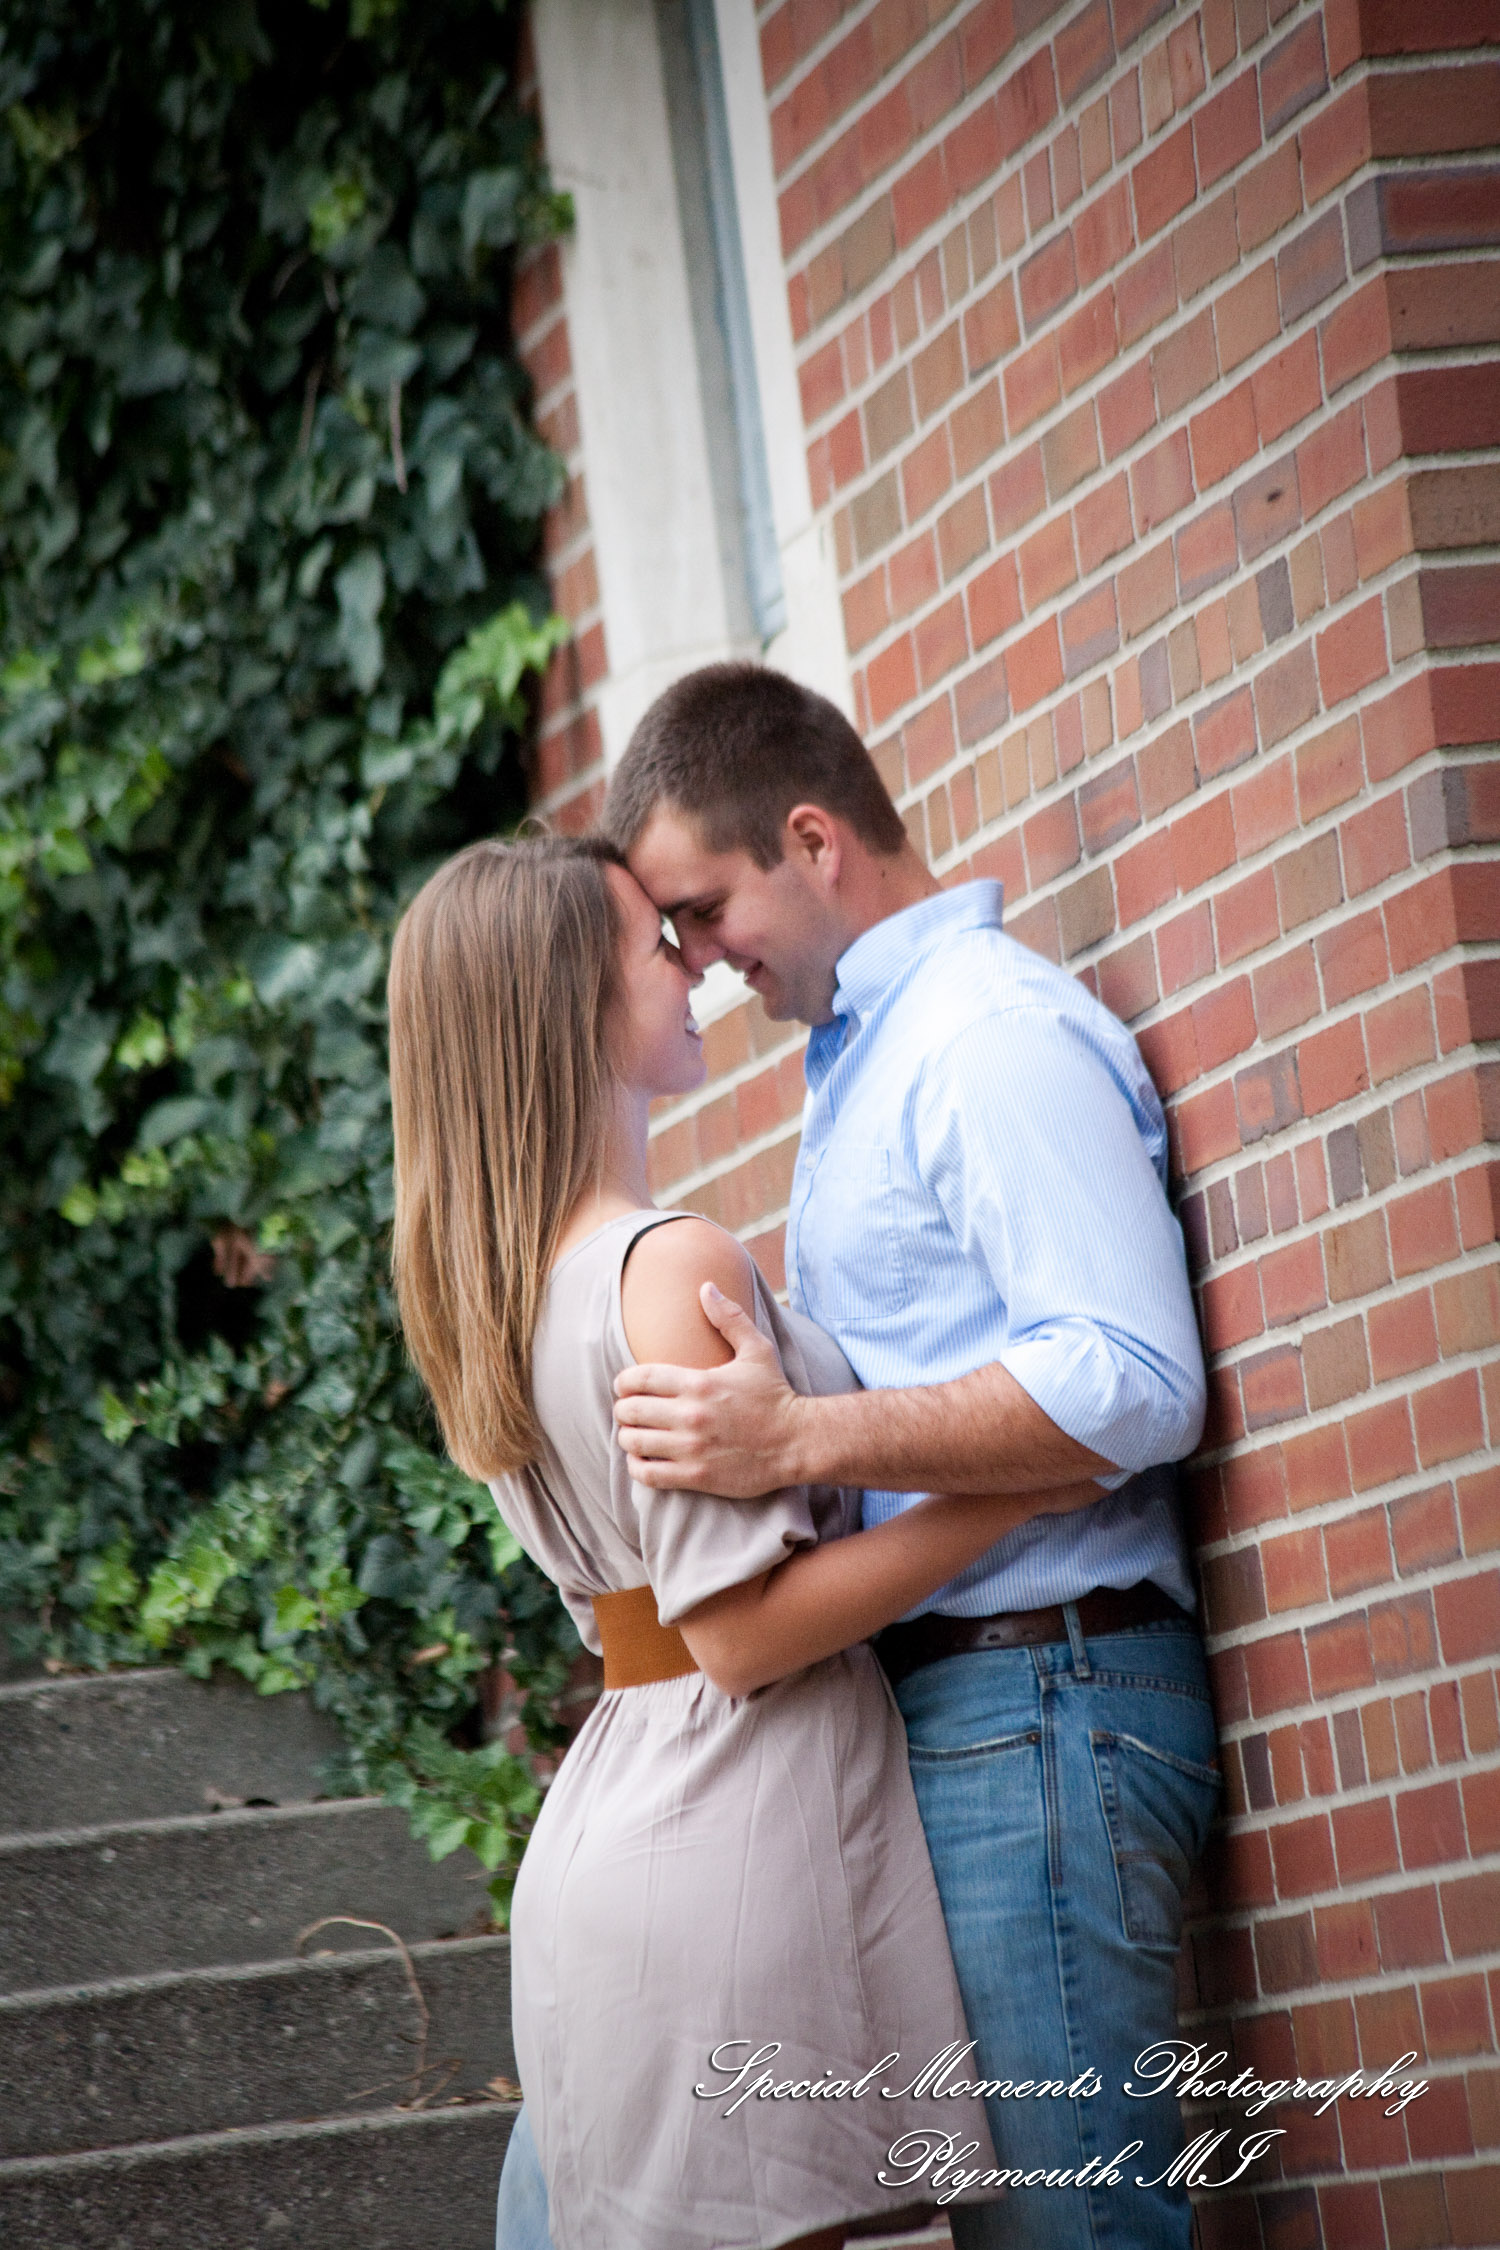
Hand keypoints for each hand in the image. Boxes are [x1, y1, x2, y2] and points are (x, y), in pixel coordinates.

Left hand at [613, 1282, 807, 1495]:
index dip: (623, 1381)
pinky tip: (643, 1460)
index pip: (639, 1378)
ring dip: (628, 1437)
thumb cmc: (775, 1396)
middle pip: (630, 1410)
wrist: (798, 1442)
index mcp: (699, 1383)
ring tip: (635, 1434)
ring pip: (634, 1442)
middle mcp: (691, 1415)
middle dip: (623, 1409)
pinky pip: (648, 1474)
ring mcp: (692, 1448)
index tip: (625, 1386)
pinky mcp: (697, 1476)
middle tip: (629, 1410)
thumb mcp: (757, 1351)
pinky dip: (638, 1466)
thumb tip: (706, 1287)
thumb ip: (729, 1318)